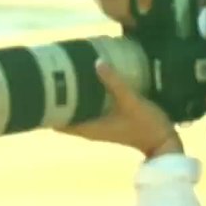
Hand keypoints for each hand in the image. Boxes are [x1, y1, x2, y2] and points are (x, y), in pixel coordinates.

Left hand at [57, 61, 182, 157]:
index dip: (47, 108)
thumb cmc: (147, 125)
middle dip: (57, 98)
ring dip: (70, 97)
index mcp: (90, 128)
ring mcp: (98, 126)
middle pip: (63, 115)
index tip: (40, 89)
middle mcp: (90, 129)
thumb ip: (115, 83)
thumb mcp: (132, 101)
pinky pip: (88, 108)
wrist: (164, 142)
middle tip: (51, 75)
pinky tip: (88, 81)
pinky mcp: (107, 121)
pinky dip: (84, 97)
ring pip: (76, 111)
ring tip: (64, 74)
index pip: (57, 122)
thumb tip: (97, 62)